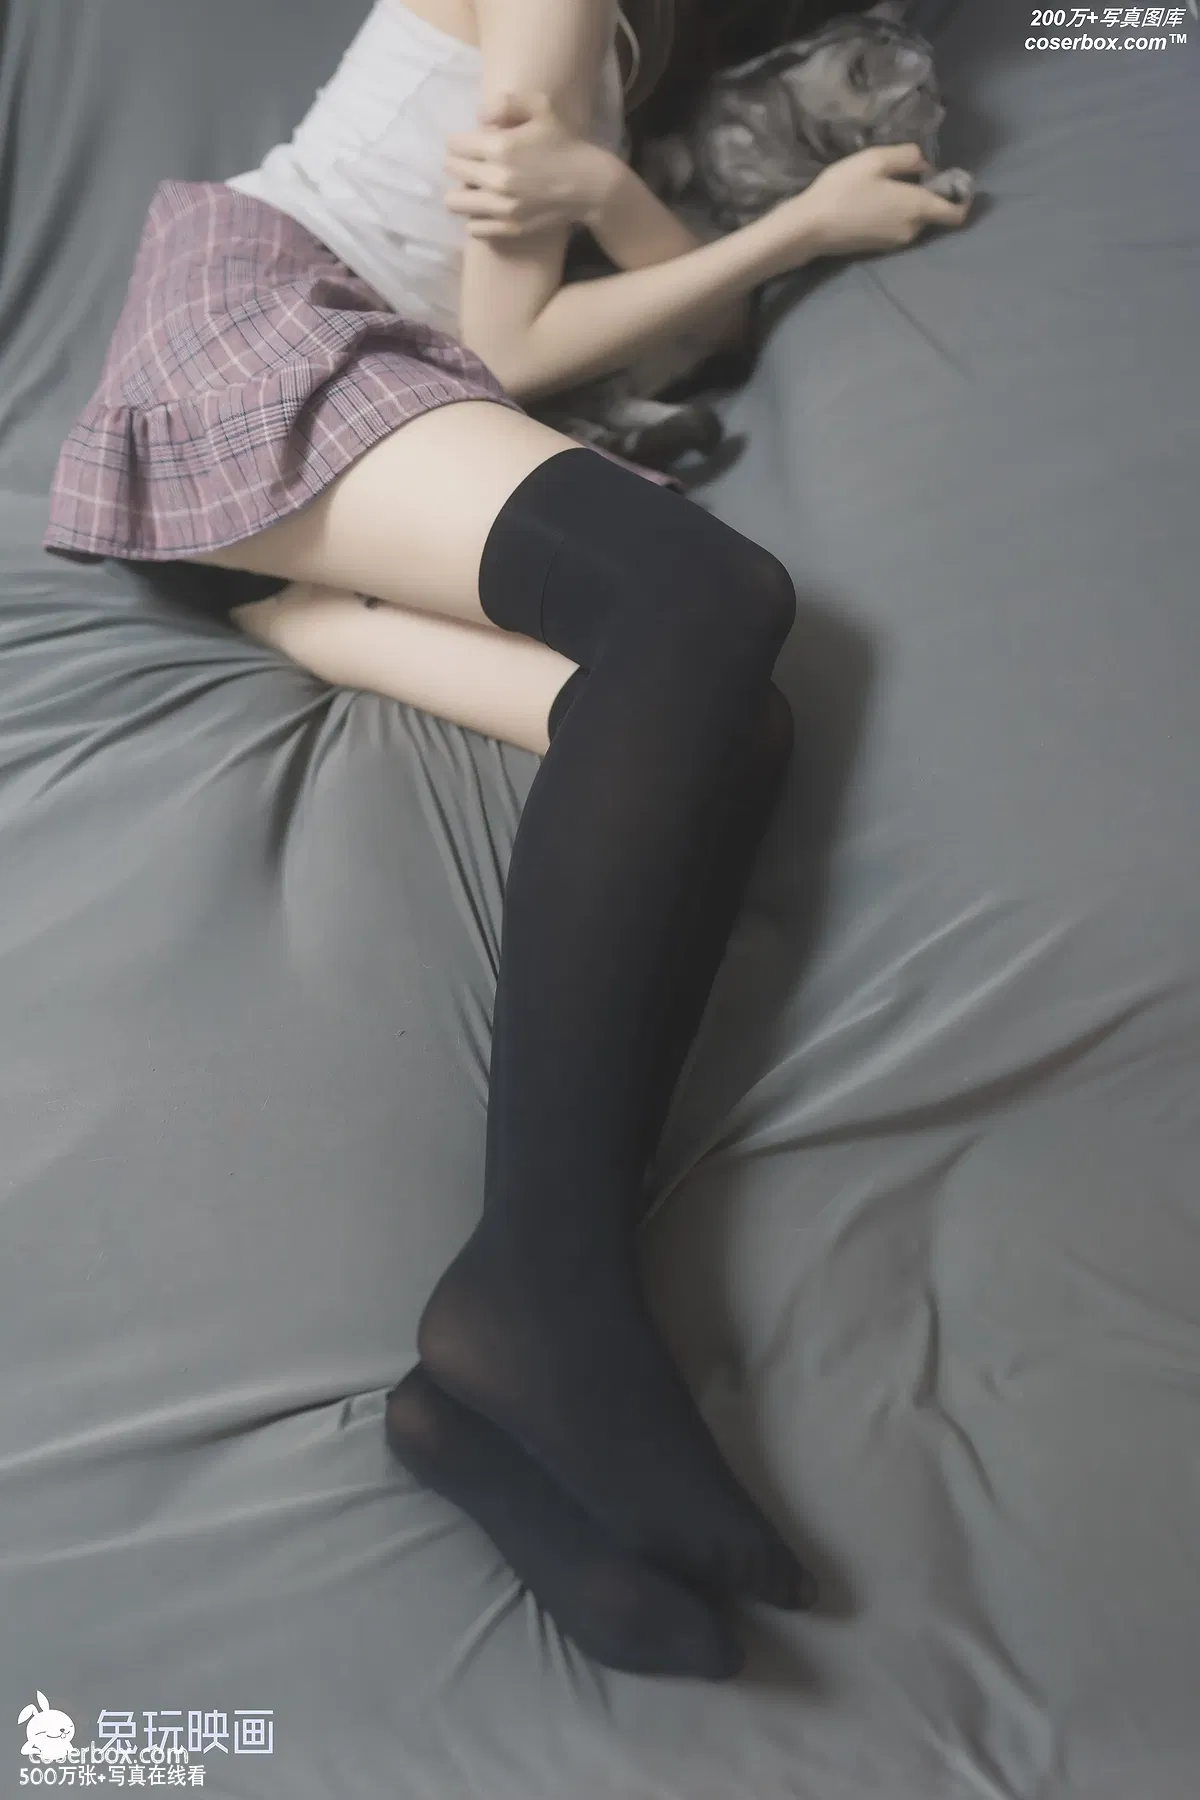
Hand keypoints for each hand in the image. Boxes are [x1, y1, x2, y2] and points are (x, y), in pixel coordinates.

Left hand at [443, 91, 621, 237]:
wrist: (589, 186)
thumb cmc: (564, 143)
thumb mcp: (541, 108)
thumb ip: (505, 103)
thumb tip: (478, 117)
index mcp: (499, 147)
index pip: (454, 145)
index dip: (461, 141)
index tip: (472, 143)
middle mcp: (495, 179)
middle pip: (451, 171)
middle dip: (459, 163)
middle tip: (475, 163)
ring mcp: (501, 208)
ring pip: (454, 202)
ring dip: (462, 192)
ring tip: (477, 187)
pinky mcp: (508, 228)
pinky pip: (472, 228)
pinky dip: (475, 217)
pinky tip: (488, 208)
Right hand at [776, 143, 972, 263]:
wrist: (810, 227)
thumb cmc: (844, 189)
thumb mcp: (877, 159)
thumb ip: (908, 156)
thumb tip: (924, 164)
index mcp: (917, 208)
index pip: (957, 213)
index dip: (962, 198)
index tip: (954, 182)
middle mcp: (912, 230)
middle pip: (933, 213)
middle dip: (928, 194)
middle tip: (907, 174)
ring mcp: (895, 243)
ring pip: (914, 220)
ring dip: (908, 204)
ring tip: (885, 186)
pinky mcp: (879, 248)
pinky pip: (898, 228)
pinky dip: (895, 215)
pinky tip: (874, 202)